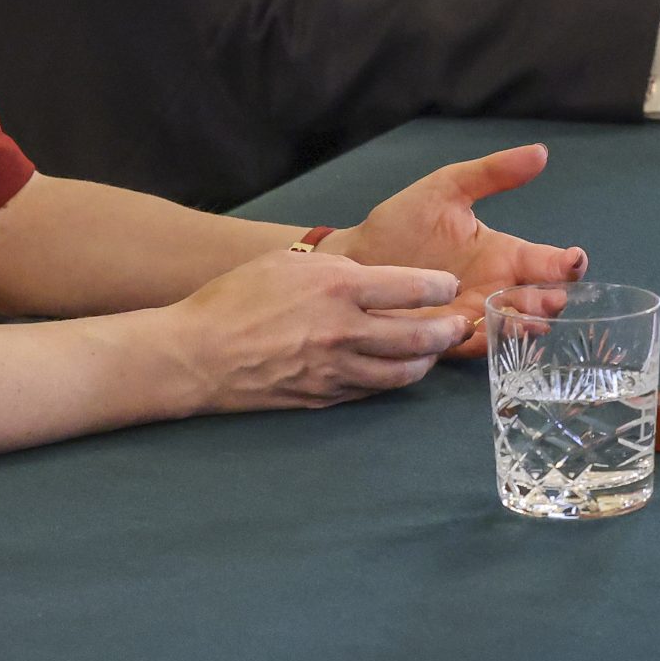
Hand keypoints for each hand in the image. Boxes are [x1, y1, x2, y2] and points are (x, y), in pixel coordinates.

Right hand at [168, 252, 468, 410]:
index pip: (413, 288)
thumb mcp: (288, 263)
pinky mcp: (325, 397)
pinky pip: (372, 390)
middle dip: (449, 330)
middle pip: (420, 336)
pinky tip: (396, 371)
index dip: (440, 288)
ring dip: (427, 361)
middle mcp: (345, 331)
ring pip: (403, 372)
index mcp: (339, 287)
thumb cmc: (236, 298)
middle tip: (460, 325)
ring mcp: (336, 370)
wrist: (198, 353)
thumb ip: (335, 269)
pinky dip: (392, 380)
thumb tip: (370, 276)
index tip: (448, 286)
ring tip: (434, 351)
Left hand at [329, 144, 588, 357]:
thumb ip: (492, 173)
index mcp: (503, 254)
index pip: (545, 262)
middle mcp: (496, 288)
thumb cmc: (404, 221)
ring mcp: (476, 315)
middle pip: (539, 300)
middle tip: (553, 297)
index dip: (566, 263)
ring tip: (532, 318)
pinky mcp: (451, 338)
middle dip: (551, 300)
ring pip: (516, 327)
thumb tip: (540, 152)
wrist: (358, 257)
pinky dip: (495, 342)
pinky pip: (481, 346)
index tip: (575, 261)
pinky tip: (499, 333)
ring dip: (528, 324)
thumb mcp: (448, 188)